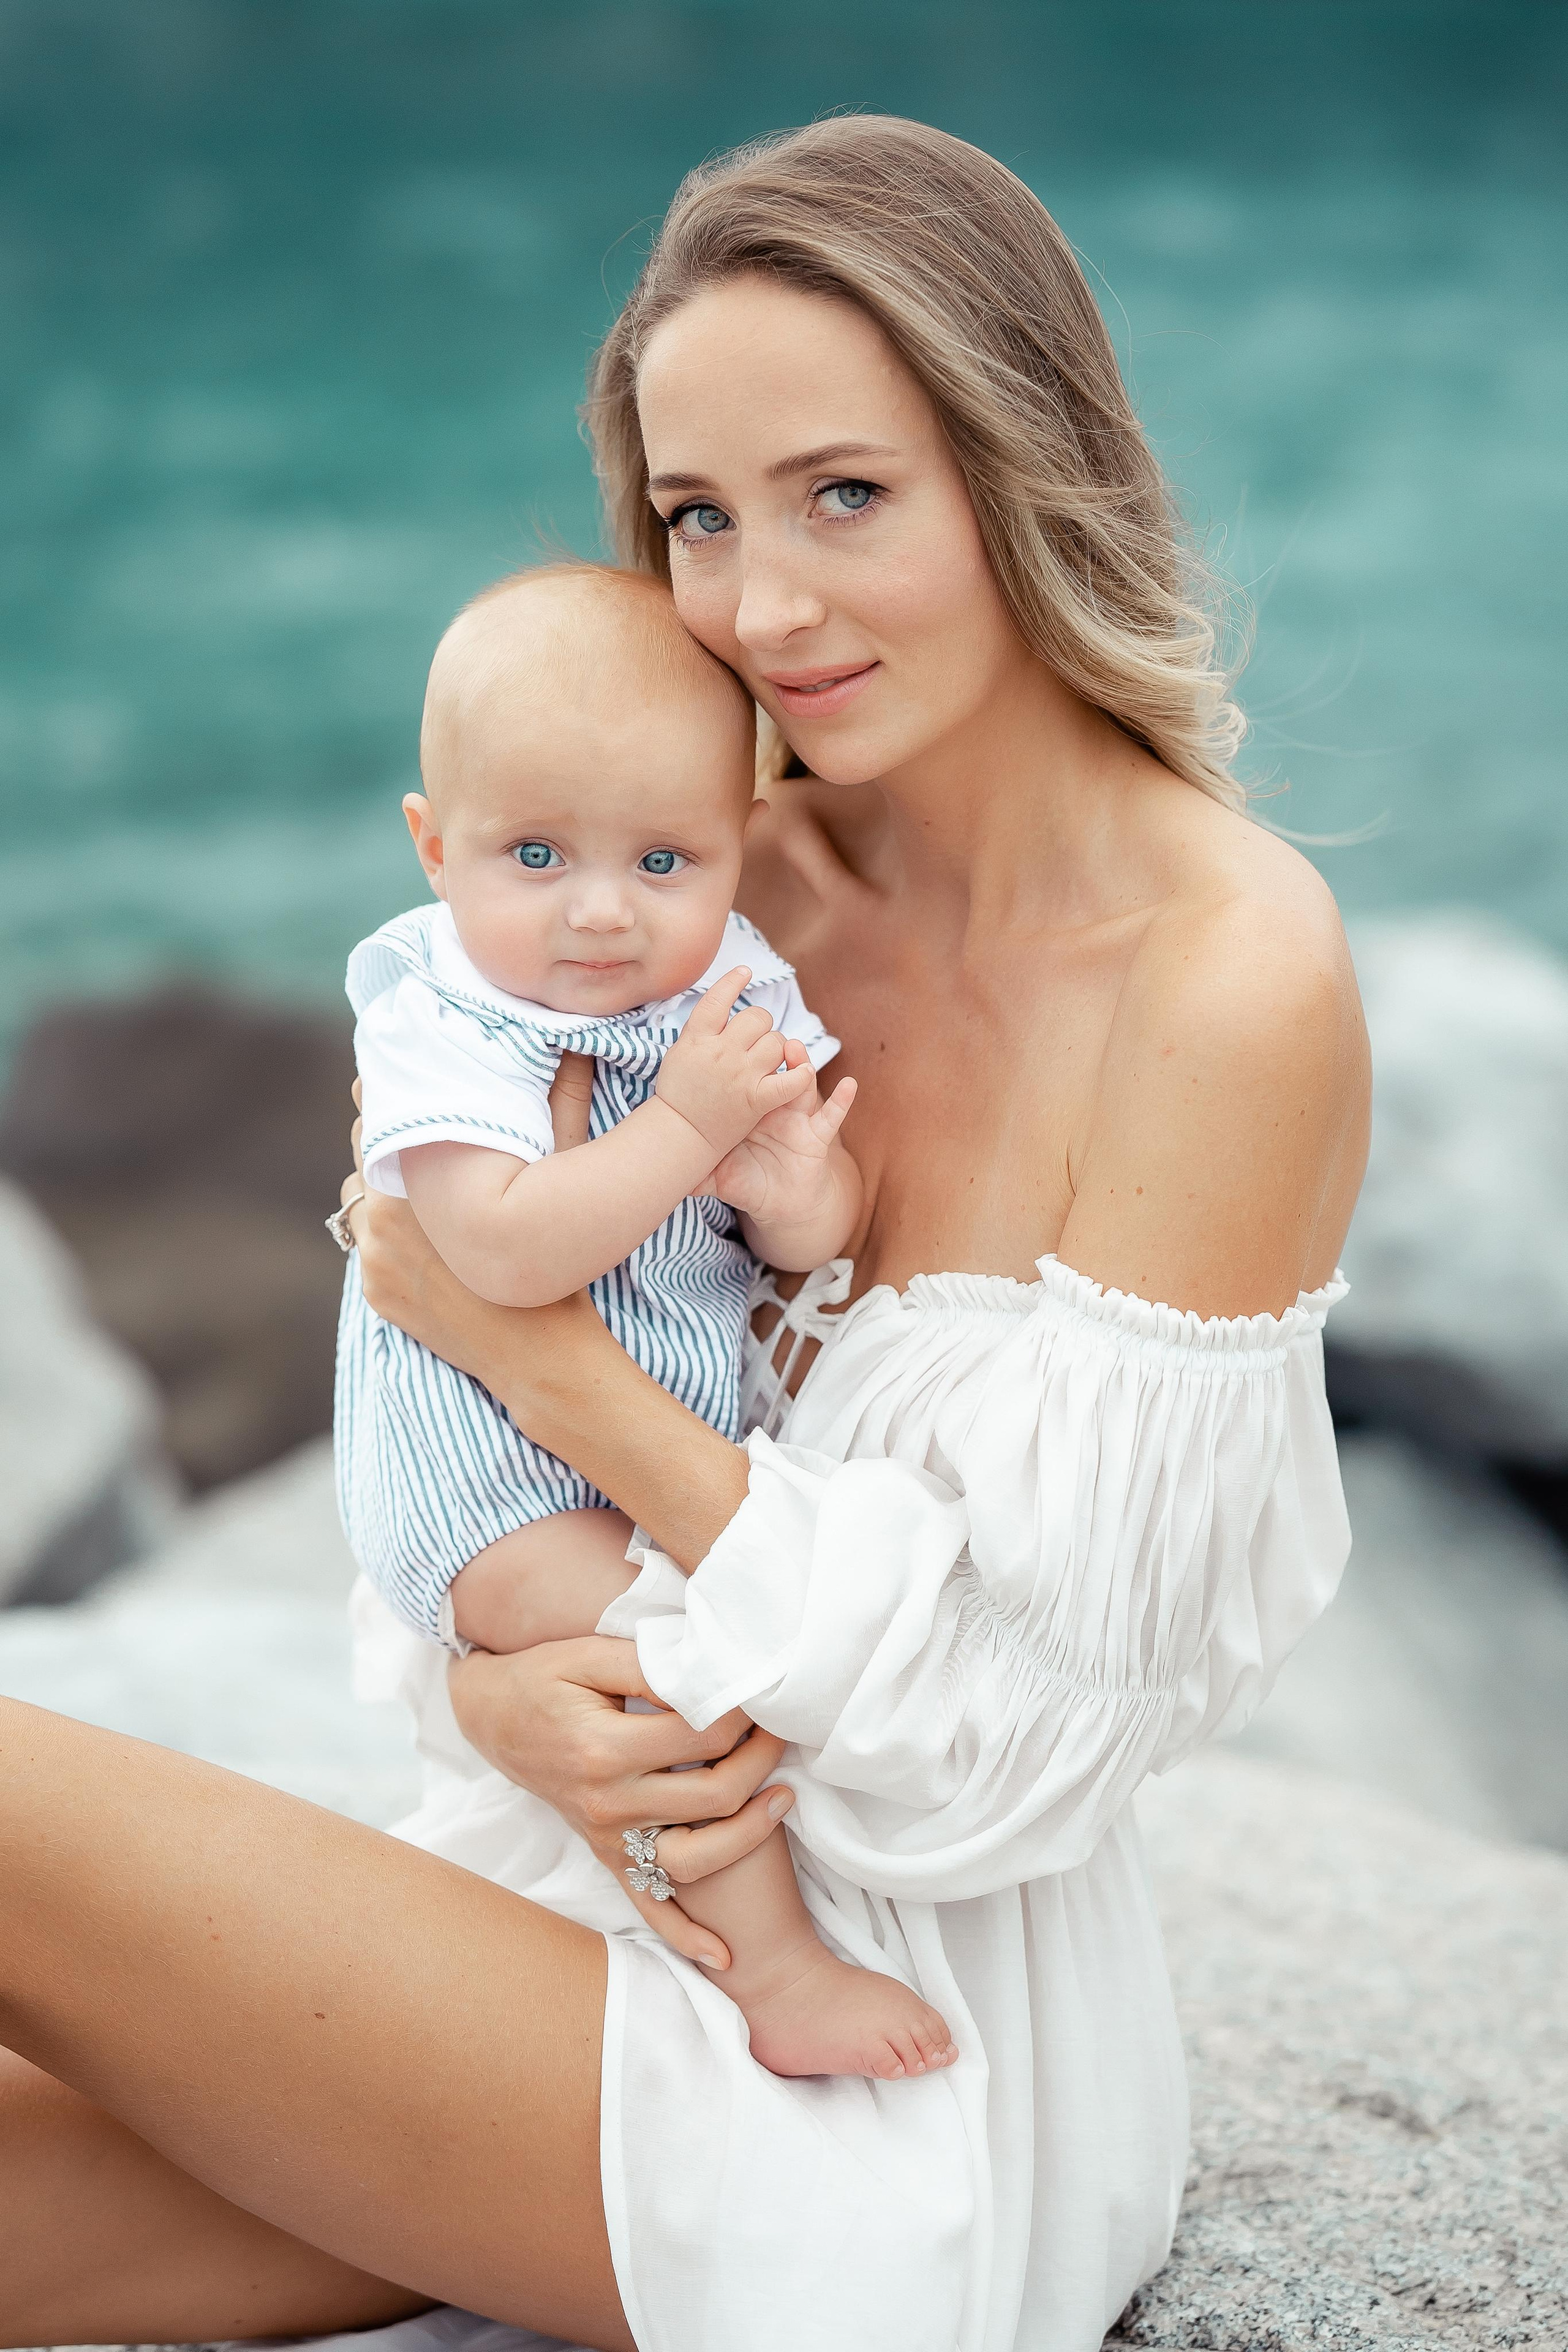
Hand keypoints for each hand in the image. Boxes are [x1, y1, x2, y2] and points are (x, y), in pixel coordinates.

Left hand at [339, 1092, 606, 1390]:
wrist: (542, 1359)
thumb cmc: (559, 1263)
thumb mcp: (561, 1172)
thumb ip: (560, 1100)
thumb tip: (570, 1043)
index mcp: (417, 1179)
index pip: (377, 1112)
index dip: (395, 1092)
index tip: (412, 1081)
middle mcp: (382, 1217)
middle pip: (363, 1151)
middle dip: (391, 1139)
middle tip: (426, 1132)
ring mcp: (373, 1259)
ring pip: (356, 1199)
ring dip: (381, 1189)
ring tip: (424, 1191)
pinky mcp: (375, 1293)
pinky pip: (363, 1244)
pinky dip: (383, 1234)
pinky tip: (424, 1235)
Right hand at [447, 1636, 793, 1969]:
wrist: (493, 1716)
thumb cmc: (545, 1677)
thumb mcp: (591, 1654)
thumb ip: (650, 1668)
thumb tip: (711, 1681)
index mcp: (604, 1749)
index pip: (703, 1737)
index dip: (743, 1715)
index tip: (761, 1695)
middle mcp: (607, 1803)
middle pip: (713, 1796)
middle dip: (760, 1762)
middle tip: (779, 1732)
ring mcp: (606, 1838)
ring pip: (695, 1859)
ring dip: (749, 1834)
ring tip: (782, 1799)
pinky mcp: (605, 1856)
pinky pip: (648, 1905)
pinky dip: (685, 1935)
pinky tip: (723, 1954)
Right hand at [655, 968, 814, 1158]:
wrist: (681, 1132)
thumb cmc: (680, 1091)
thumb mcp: (680, 1051)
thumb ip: (702, 1028)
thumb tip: (722, 999)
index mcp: (696, 1039)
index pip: (717, 999)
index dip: (733, 981)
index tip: (745, 972)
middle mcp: (720, 1053)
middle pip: (757, 1018)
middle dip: (761, 1024)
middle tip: (755, 1037)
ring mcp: (740, 1076)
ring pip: (777, 1042)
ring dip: (776, 1048)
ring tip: (765, 1060)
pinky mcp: (756, 1099)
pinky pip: (789, 1080)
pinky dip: (800, 1075)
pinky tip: (802, 1072)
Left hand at [706, 1039, 857, 1225]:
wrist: (778, 1202)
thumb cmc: (747, 1181)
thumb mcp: (718, 1176)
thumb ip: (697, 1171)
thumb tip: (668, 1177)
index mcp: (746, 1109)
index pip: (743, 1078)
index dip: (740, 1059)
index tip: (727, 1036)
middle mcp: (771, 1106)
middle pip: (772, 1072)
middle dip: (771, 1054)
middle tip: (760, 1037)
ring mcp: (796, 1118)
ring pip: (800, 1086)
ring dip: (800, 1066)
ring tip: (795, 1049)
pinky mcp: (817, 1137)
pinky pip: (832, 1117)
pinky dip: (842, 1102)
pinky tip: (849, 1085)